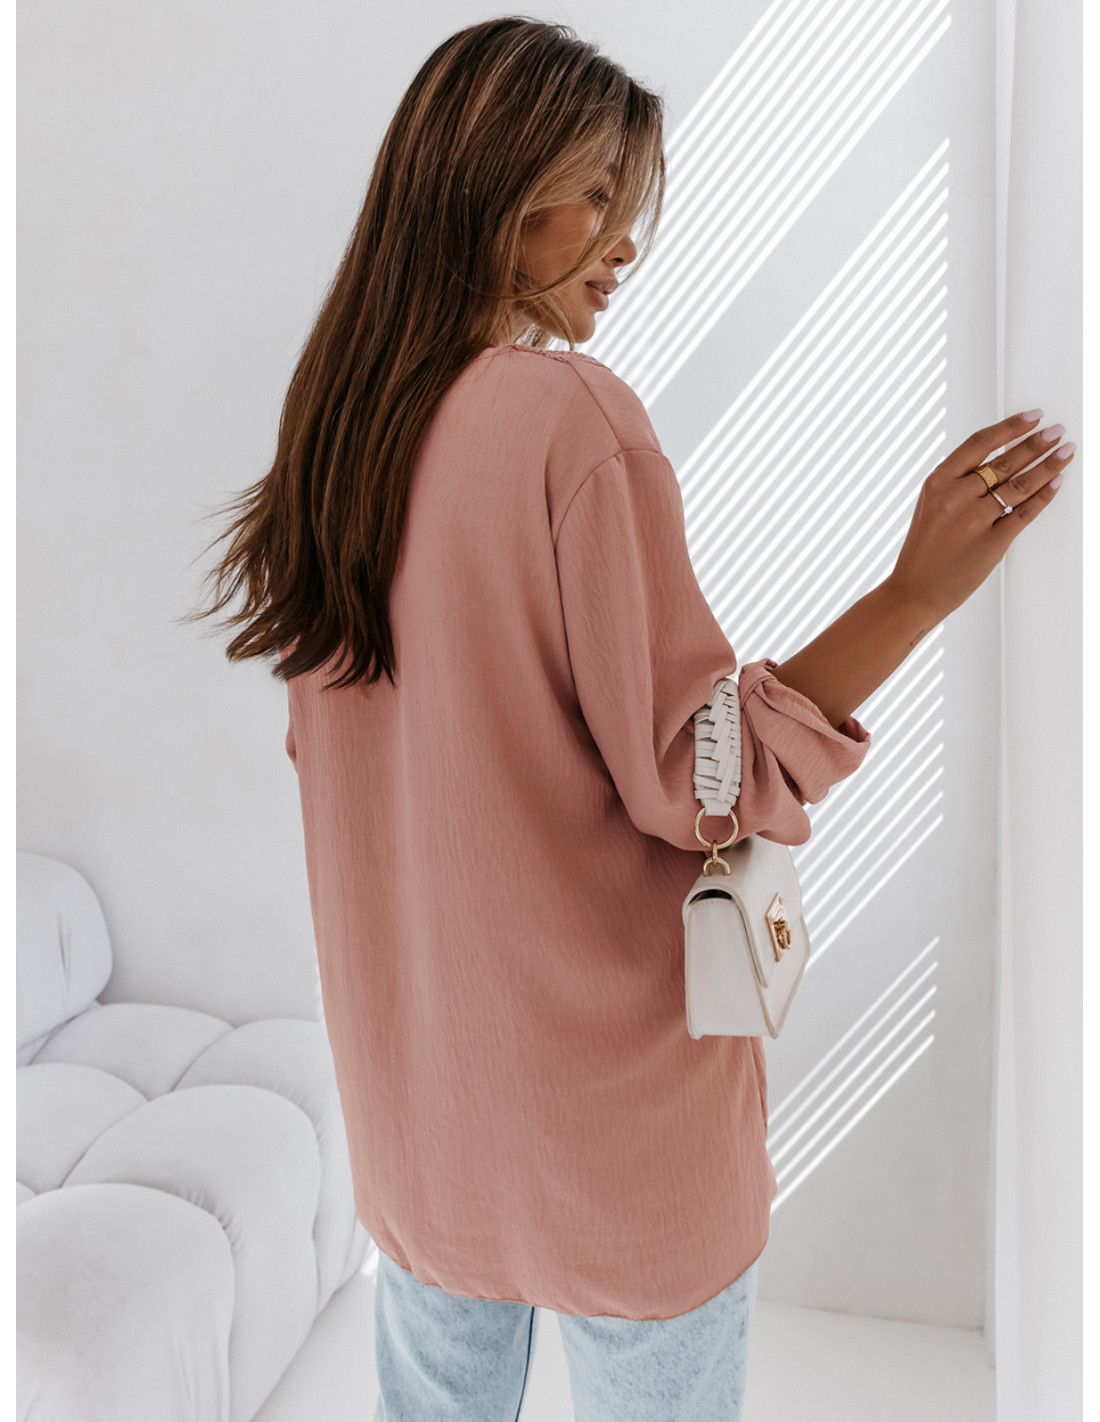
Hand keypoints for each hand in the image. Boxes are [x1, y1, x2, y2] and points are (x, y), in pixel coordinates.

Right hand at [885, 411, 1076, 622]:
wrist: (914, 590)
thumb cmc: (923, 550)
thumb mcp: (930, 506)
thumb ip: (958, 483)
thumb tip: (997, 461)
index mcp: (937, 482)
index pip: (980, 443)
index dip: (1010, 427)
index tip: (1032, 417)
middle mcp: (956, 497)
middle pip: (1005, 461)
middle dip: (1036, 443)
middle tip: (1056, 431)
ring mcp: (974, 520)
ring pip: (1020, 484)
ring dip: (1048, 465)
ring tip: (1065, 451)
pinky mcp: (992, 543)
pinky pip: (1025, 513)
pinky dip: (1044, 495)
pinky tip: (1056, 482)